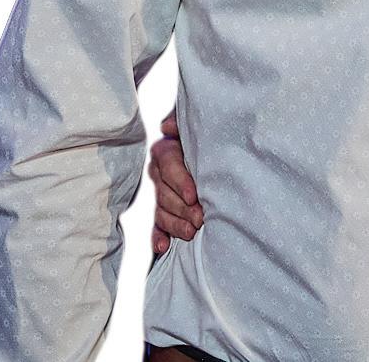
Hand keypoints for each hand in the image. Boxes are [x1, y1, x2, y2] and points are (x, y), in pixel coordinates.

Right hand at [149, 108, 202, 254]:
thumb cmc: (206, 135)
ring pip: (161, 210)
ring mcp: (159, 192)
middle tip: (200, 217)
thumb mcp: (196, 125)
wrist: (212, 147)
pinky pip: (156, 225)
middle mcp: (159, 172)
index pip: (168, 165)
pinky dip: (158, 237)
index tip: (194, 194)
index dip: (180, 180)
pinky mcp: (162, 210)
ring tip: (191, 232)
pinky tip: (163, 247)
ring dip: (175, 223)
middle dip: (182, 207)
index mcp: (166, 150)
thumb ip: (182, 122)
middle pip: (165, 192)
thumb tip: (168, 126)